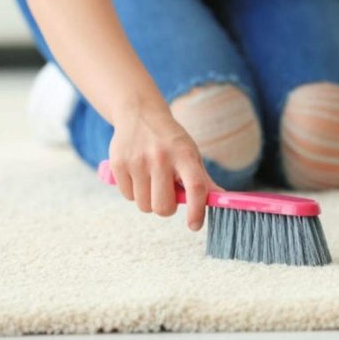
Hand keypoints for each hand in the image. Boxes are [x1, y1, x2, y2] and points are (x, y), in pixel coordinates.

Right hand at [108, 103, 222, 230]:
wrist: (139, 114)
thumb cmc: (171, 140)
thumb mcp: (190, 153)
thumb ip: (203, 179)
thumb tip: (221, 200)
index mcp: (185, 154)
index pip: (195, 188)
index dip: (197, 211)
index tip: (194, 225)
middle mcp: (161, 157)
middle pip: (163, 207)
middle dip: (166, 208)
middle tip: (167, 194)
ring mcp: (137, 161)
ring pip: (144, 205)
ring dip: (149, 200)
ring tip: (152, 181)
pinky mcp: (118, 164)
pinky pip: (128, 196)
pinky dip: (134, 192)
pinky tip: (138, 174)